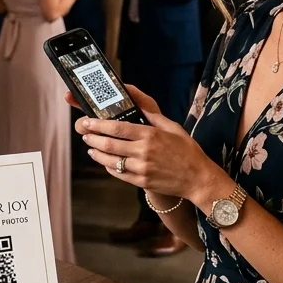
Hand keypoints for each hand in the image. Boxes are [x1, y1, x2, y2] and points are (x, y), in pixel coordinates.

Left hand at [72, 85, 228, 203]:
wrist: (198, 179)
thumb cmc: (187, 150)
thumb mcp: (172, 127)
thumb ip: (152, 115)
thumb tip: (137, 100)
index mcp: (150, 135)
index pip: (117, 128)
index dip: (99, 124)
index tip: (88, 121)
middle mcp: (144, 152)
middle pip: (110, 144)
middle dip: (93, 138)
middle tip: (85, 133)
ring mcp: (142, 169)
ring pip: (111, 160)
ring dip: (97, 153)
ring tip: (90, 147)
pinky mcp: (142, 182)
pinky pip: (119, 174)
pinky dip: (108, 166)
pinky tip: (105, 161)